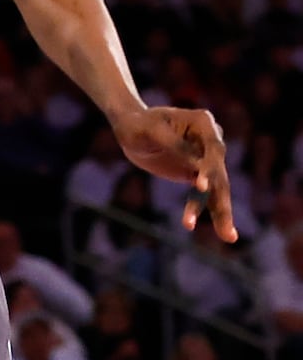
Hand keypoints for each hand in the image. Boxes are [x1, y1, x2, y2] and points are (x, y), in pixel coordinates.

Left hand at [111, 103, 236, 240]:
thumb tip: (197, 165)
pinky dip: (210, 212)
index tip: (202, 186)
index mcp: (203, 122)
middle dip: (221, 198)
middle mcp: (211, 140)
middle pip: (219, 172)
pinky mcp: (199, 175)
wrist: (130, 129)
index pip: (212, 148)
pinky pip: (207, 196)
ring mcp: (207, 159)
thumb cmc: (138, 124)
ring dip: (221, 213)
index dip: (209, 168)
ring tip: (228, 237)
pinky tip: (220, 233)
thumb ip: (174, 145)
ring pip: (218, 189)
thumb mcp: (150, 131)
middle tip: (223, 222)